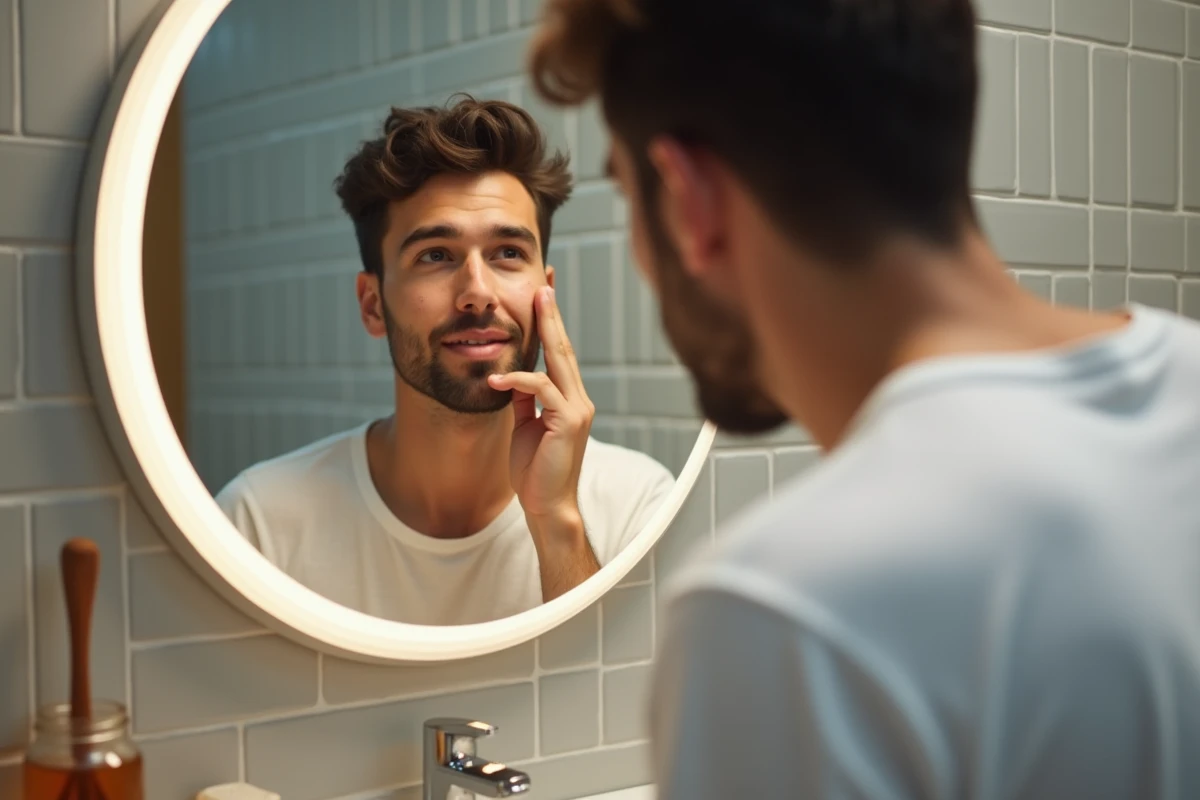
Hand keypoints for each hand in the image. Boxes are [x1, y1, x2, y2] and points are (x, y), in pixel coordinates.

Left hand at [487, 286, 594, 524]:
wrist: (547, 506)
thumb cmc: (535, 471)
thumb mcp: (525, 426)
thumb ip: (524, 400)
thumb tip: (511, 377)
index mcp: (569, 400)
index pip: (560, 354)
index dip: (552, 324)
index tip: (544, 295)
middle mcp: (578, 400)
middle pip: (564, 348)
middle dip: (552, 314)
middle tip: (543, 284)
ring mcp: (577, 410)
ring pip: (560, 360)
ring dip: (543, 330)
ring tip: (531, 305)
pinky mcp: (568, 422)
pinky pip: (541, 389)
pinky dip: (516, 381)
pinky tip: (495, 381)